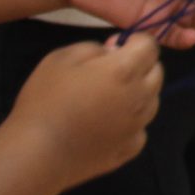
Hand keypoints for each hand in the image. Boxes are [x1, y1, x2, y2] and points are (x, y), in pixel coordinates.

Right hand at [10, 35, 165, 187]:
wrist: (38, 153)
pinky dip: (130, 122)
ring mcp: (137, 126)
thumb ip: (93, 48)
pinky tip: (106, 124)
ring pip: (151, 101)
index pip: (150, 46)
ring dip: (137, 93)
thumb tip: (112, 52)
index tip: (115, 47)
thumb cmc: (46, 101)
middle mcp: (139, 98)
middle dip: (140, 65)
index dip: (134, 41)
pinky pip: (140, 128)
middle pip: (156, 73)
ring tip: (105, 98)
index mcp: (124, 71)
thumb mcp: (61, 58)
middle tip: (109, 71)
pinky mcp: (130, 150)